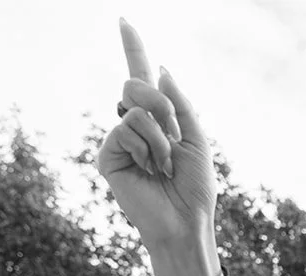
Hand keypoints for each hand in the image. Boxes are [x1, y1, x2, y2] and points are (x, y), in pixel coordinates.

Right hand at [96, 19, 216, 251]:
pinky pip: (126, 130)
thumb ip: (180, 105)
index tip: (124, 21)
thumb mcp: (198, 140)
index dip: (134, 49)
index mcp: (158, 121)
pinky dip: (147, 149)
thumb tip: (159, 70)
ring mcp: (119, 140)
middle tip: (174, 139)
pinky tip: (149, 171)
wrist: (187, 223)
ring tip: (163, 166)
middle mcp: (134, 126)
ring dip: (160, 138)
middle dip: (162, 106)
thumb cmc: (195, 189)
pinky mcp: (108, 156)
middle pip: (135, 84)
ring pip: (134, 109)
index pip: (142, 79)